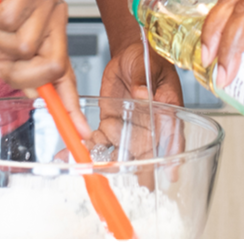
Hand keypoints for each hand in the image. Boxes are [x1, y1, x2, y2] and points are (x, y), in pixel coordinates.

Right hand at [0, 0, 84, 131]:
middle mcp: (55, 20)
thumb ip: (20, 70)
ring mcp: (46, 1)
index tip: (79, 131)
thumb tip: (38, 96)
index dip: (71, 105)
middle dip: (20, 73)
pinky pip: (11, 20)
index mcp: (51, 36)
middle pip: (53, 67)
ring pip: (26, 46)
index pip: (67, 75)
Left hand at [93, 44, 184, 185]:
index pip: (172, 137)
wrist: (128, 56)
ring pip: (121, 154)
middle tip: (131, 188)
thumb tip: (143, 93)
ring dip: (107, 164)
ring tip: (91, 171)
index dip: (171, 157)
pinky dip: (86, 149)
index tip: (168, 175)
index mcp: (166, 113)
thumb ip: (144, 79)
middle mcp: (149, 128)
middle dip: (139, 172)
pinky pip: (99, 142)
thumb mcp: (147, 65)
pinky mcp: (110, 125)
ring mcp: (129, 130)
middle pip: (147, 155)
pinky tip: (72, 154)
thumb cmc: (147, 59)